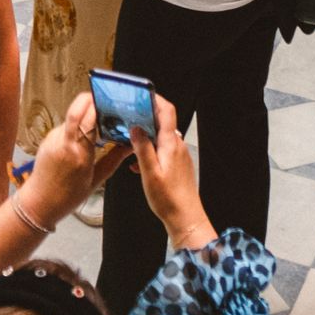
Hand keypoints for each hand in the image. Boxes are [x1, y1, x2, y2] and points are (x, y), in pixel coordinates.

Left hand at [22, 92, 127, 226]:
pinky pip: (65, 125)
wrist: (39, 202)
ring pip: (71, 116)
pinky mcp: (48, 137)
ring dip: (84, 113)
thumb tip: (129, 146)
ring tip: (97, 121)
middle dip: (90, 99)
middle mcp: (65, 144)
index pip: (88, 120)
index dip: (99, 107)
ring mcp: (53, 138)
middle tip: (104, 101)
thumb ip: (114, 160)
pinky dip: (76, 124)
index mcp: (80, 156)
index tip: (111, 104)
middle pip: (76, 109)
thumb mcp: (96, 181)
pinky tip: (83, 135)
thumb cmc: (67, 197)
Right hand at [130, 94, 213, 248]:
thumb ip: (142, 148)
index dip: (154, 99)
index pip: (166, 111)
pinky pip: (163, 150)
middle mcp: (177, 146)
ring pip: (160, 138)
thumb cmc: (169, 200)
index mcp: (170, 144)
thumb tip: (136, 128)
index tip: (140, 95)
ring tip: (132, 150)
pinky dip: (151, 152)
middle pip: (162, 122)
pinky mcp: (178, 165)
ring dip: (146, 139)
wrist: (186, 219)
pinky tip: (140, 166)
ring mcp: (179, 155)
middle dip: (144, 120)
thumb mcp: (149, 173)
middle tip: (129, 123)